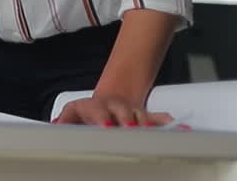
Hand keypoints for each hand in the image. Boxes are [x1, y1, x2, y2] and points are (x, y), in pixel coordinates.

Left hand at [54, 94, 173, 126]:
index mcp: (96, 107)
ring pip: (141, 116)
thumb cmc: (89, 114)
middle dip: (126, 121)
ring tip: (155, 134)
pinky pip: (160, 120)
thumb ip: (65, 120)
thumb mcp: (74, 114)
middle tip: (130, 130)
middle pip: (122, 112)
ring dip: (147, 125)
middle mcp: (115, 107)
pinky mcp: (146, 117)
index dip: (102, 118)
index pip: (98, 111)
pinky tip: (182, 130)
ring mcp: (131, 112)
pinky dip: (170, 125)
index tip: (106, 127)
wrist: (108, 102)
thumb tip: (55, 126)